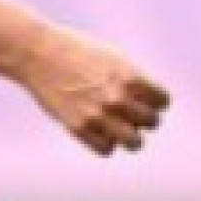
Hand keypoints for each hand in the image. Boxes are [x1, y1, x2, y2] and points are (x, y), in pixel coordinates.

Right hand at [7, 22, 169, 156]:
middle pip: (152, 122)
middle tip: (131, 114)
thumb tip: (148, 104)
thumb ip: (133, 80)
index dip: (155, 101)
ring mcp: (98, 115)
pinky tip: (99, 132)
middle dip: (144, 119)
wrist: (38, 54)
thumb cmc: (76, 51)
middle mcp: (118, 98)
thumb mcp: (113, 58)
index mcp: (130, 77)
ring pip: (134, 142)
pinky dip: (107, 143)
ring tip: (123, 131)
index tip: (145, 100)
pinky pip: (106, 149)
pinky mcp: (79, 127)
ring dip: (132, 138)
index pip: (162, 102)